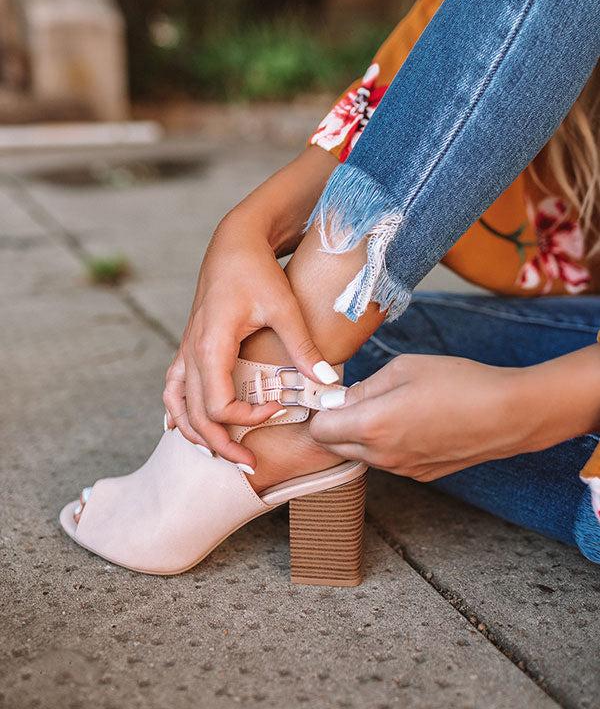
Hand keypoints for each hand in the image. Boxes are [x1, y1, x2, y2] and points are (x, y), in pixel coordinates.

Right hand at [163, 213, 329, 465]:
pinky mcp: (189, 346)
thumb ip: (302, 347)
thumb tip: (328, 383)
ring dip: (197, 433)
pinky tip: (182, 428)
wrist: (233, 243)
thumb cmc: (256, 271)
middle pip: (196, 415)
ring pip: (179, 405)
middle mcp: (191, 352)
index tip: (278, 408)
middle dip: (221, 445)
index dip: (247, 418)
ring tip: (221, 454)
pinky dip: (178, 411)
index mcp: (211, 346)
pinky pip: (174, 387)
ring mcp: (186, 350)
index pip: (218, 405)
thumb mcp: (284, 307)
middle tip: (250, 465)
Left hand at [311, 354, 542, 480]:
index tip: (331, 393)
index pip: (319, 430)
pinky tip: (410, 421)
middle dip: (335, 424)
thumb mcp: (403, 369)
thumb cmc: (458, 383)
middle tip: (354, 397)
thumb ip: (363, 388)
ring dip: (360, 435)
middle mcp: (382, 456)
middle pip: (334, 447)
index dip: (320, 410)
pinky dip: (385, 444)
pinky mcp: (421, 475)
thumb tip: (338, 400)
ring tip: (388, 406)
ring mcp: (402, 470)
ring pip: (361, 455)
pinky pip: (388, 460)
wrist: (508, 414)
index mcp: (371, 426)